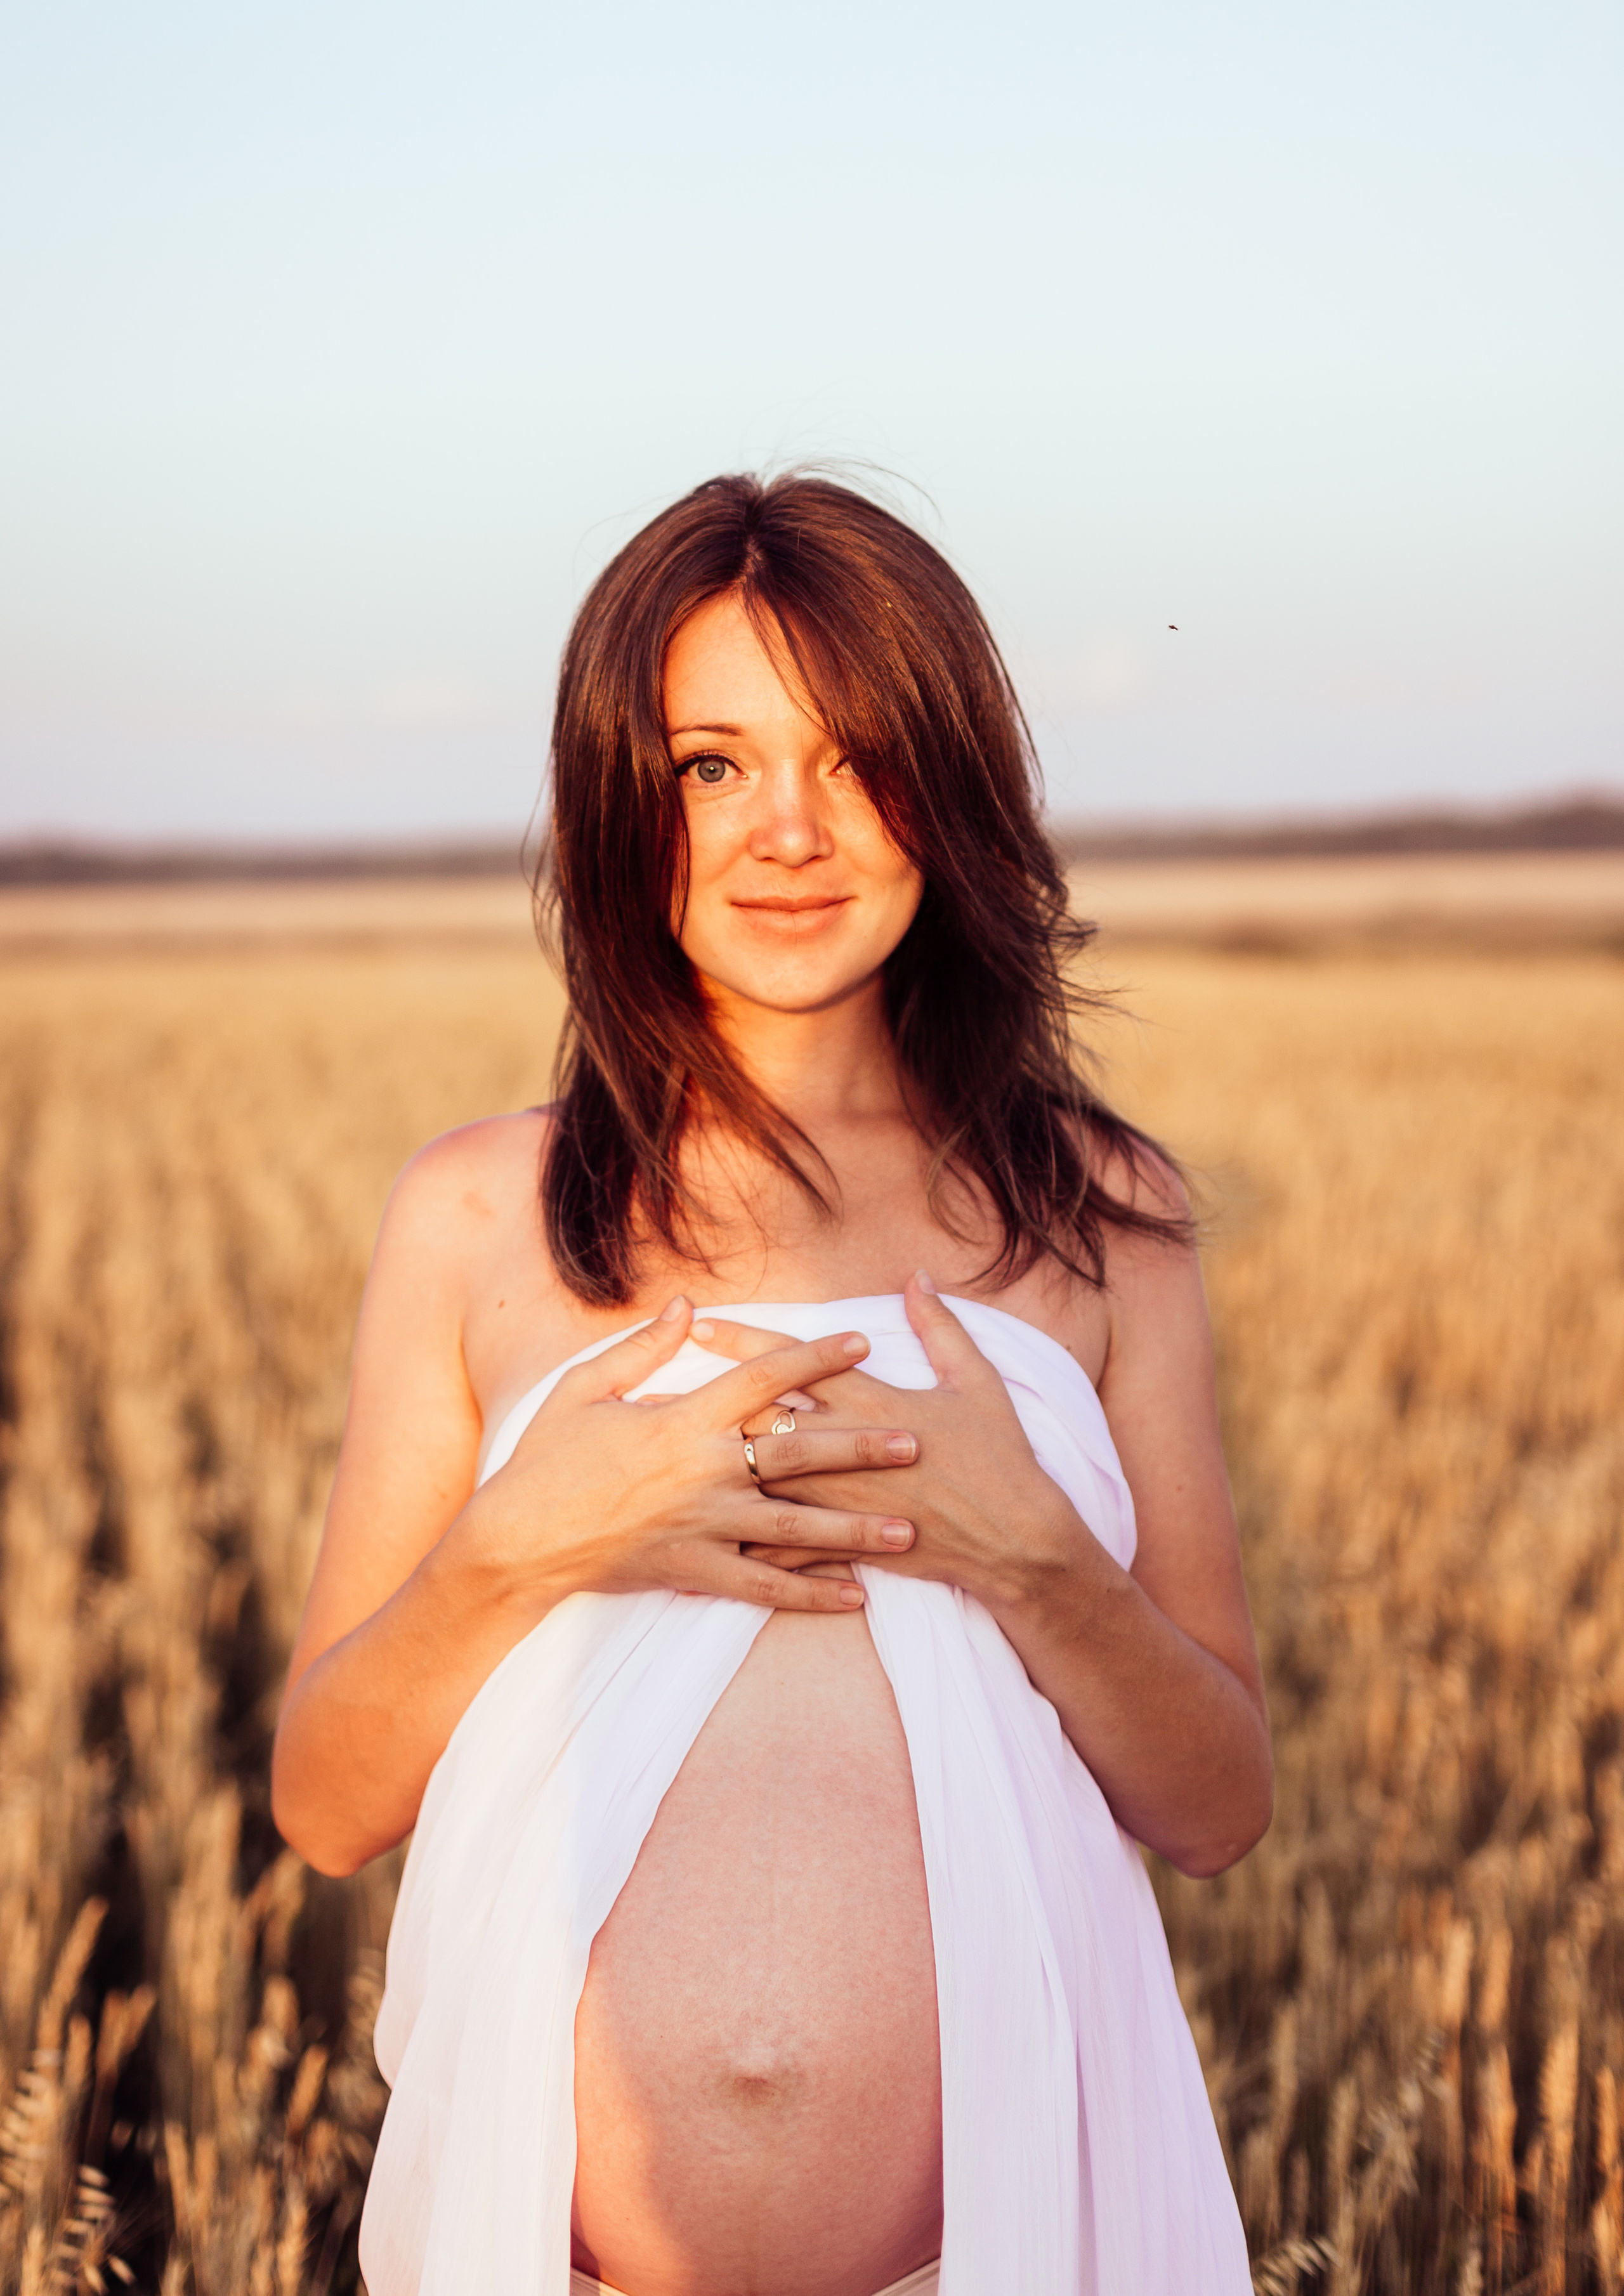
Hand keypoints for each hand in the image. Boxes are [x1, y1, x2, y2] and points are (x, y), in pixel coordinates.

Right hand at [462, 1299, 920, 1614]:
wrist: (516, 1540)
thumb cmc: (546, 1459)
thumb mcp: (584, 1389)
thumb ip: (642, 1349)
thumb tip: (686, 1307)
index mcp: (682, 1419)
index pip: (763, 1379)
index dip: (815, 1358)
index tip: (862, 1344)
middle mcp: (703, 1471)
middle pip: (797, 1453)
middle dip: (860, 1446)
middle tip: (916, 1442)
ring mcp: (702, 1526)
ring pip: (794, 1526)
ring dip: (854, 1529)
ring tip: (907, 1532)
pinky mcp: (693, 1571)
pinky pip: (763, 1586)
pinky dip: (809, 1594)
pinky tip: (852, 1599)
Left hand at [696, 1275, 1089, 1610]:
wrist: (1017, 1543)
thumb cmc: (1001, 1460)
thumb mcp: (978, 1383)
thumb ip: (941, 1327)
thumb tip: (917, 1276)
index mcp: (874, 1404)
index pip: (795, 1363)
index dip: (746, 1341)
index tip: (703, 1324)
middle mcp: (845, 1452)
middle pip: (761, 1420)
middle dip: (709, 1401)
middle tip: (657, 1386)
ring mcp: (840, 1504)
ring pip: (758, 1481)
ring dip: (713, 1468)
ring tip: (665, 1457)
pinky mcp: (845, 1546)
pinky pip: (780, 1545)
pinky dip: (742, 1537)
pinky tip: (702, 1531)